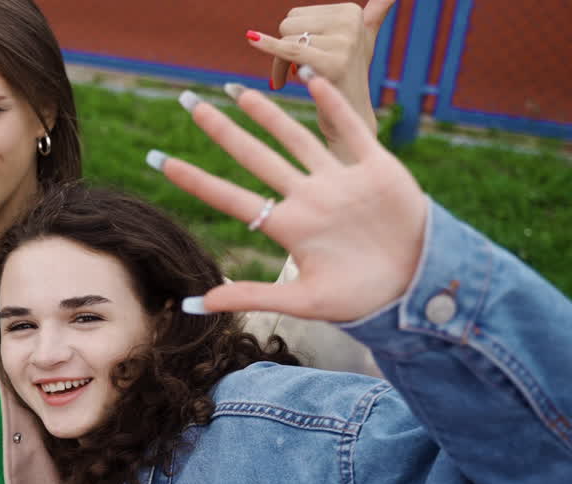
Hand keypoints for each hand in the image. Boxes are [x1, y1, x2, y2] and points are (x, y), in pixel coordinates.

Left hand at [157, 71, 427, 322]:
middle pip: (255, 158)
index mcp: (288, 227)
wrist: (419, 287)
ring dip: (268, 114)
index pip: (231, 197)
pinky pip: (350, 131)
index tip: (160, 161)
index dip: (195, 180)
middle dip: (222, 131)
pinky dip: (333, 105)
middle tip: (189, 104)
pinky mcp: (375, 169)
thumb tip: (194, 306)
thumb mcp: (302, 302)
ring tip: (237, 91)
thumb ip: (250, 297)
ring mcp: (339, 181)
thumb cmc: (361, 298)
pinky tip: (312, 82)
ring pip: (296, 139)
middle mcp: (307, 199)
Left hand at [247, 1, 394, 149]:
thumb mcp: (365, 40)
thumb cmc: (349, 75)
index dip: (291, 39)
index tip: (302, 57)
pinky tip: (251, 39)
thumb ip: (376, 13)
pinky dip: (268, 46)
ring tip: (296, 77)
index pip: (296, 15)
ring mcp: (344, 43)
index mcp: (352, 12)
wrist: (350, 115)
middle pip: (288, 24)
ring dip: (280, 63)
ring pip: (285, 38)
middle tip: (296, 70)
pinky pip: (289, 50)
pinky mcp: (331, 63)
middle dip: (284, 48)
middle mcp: (351, 22)